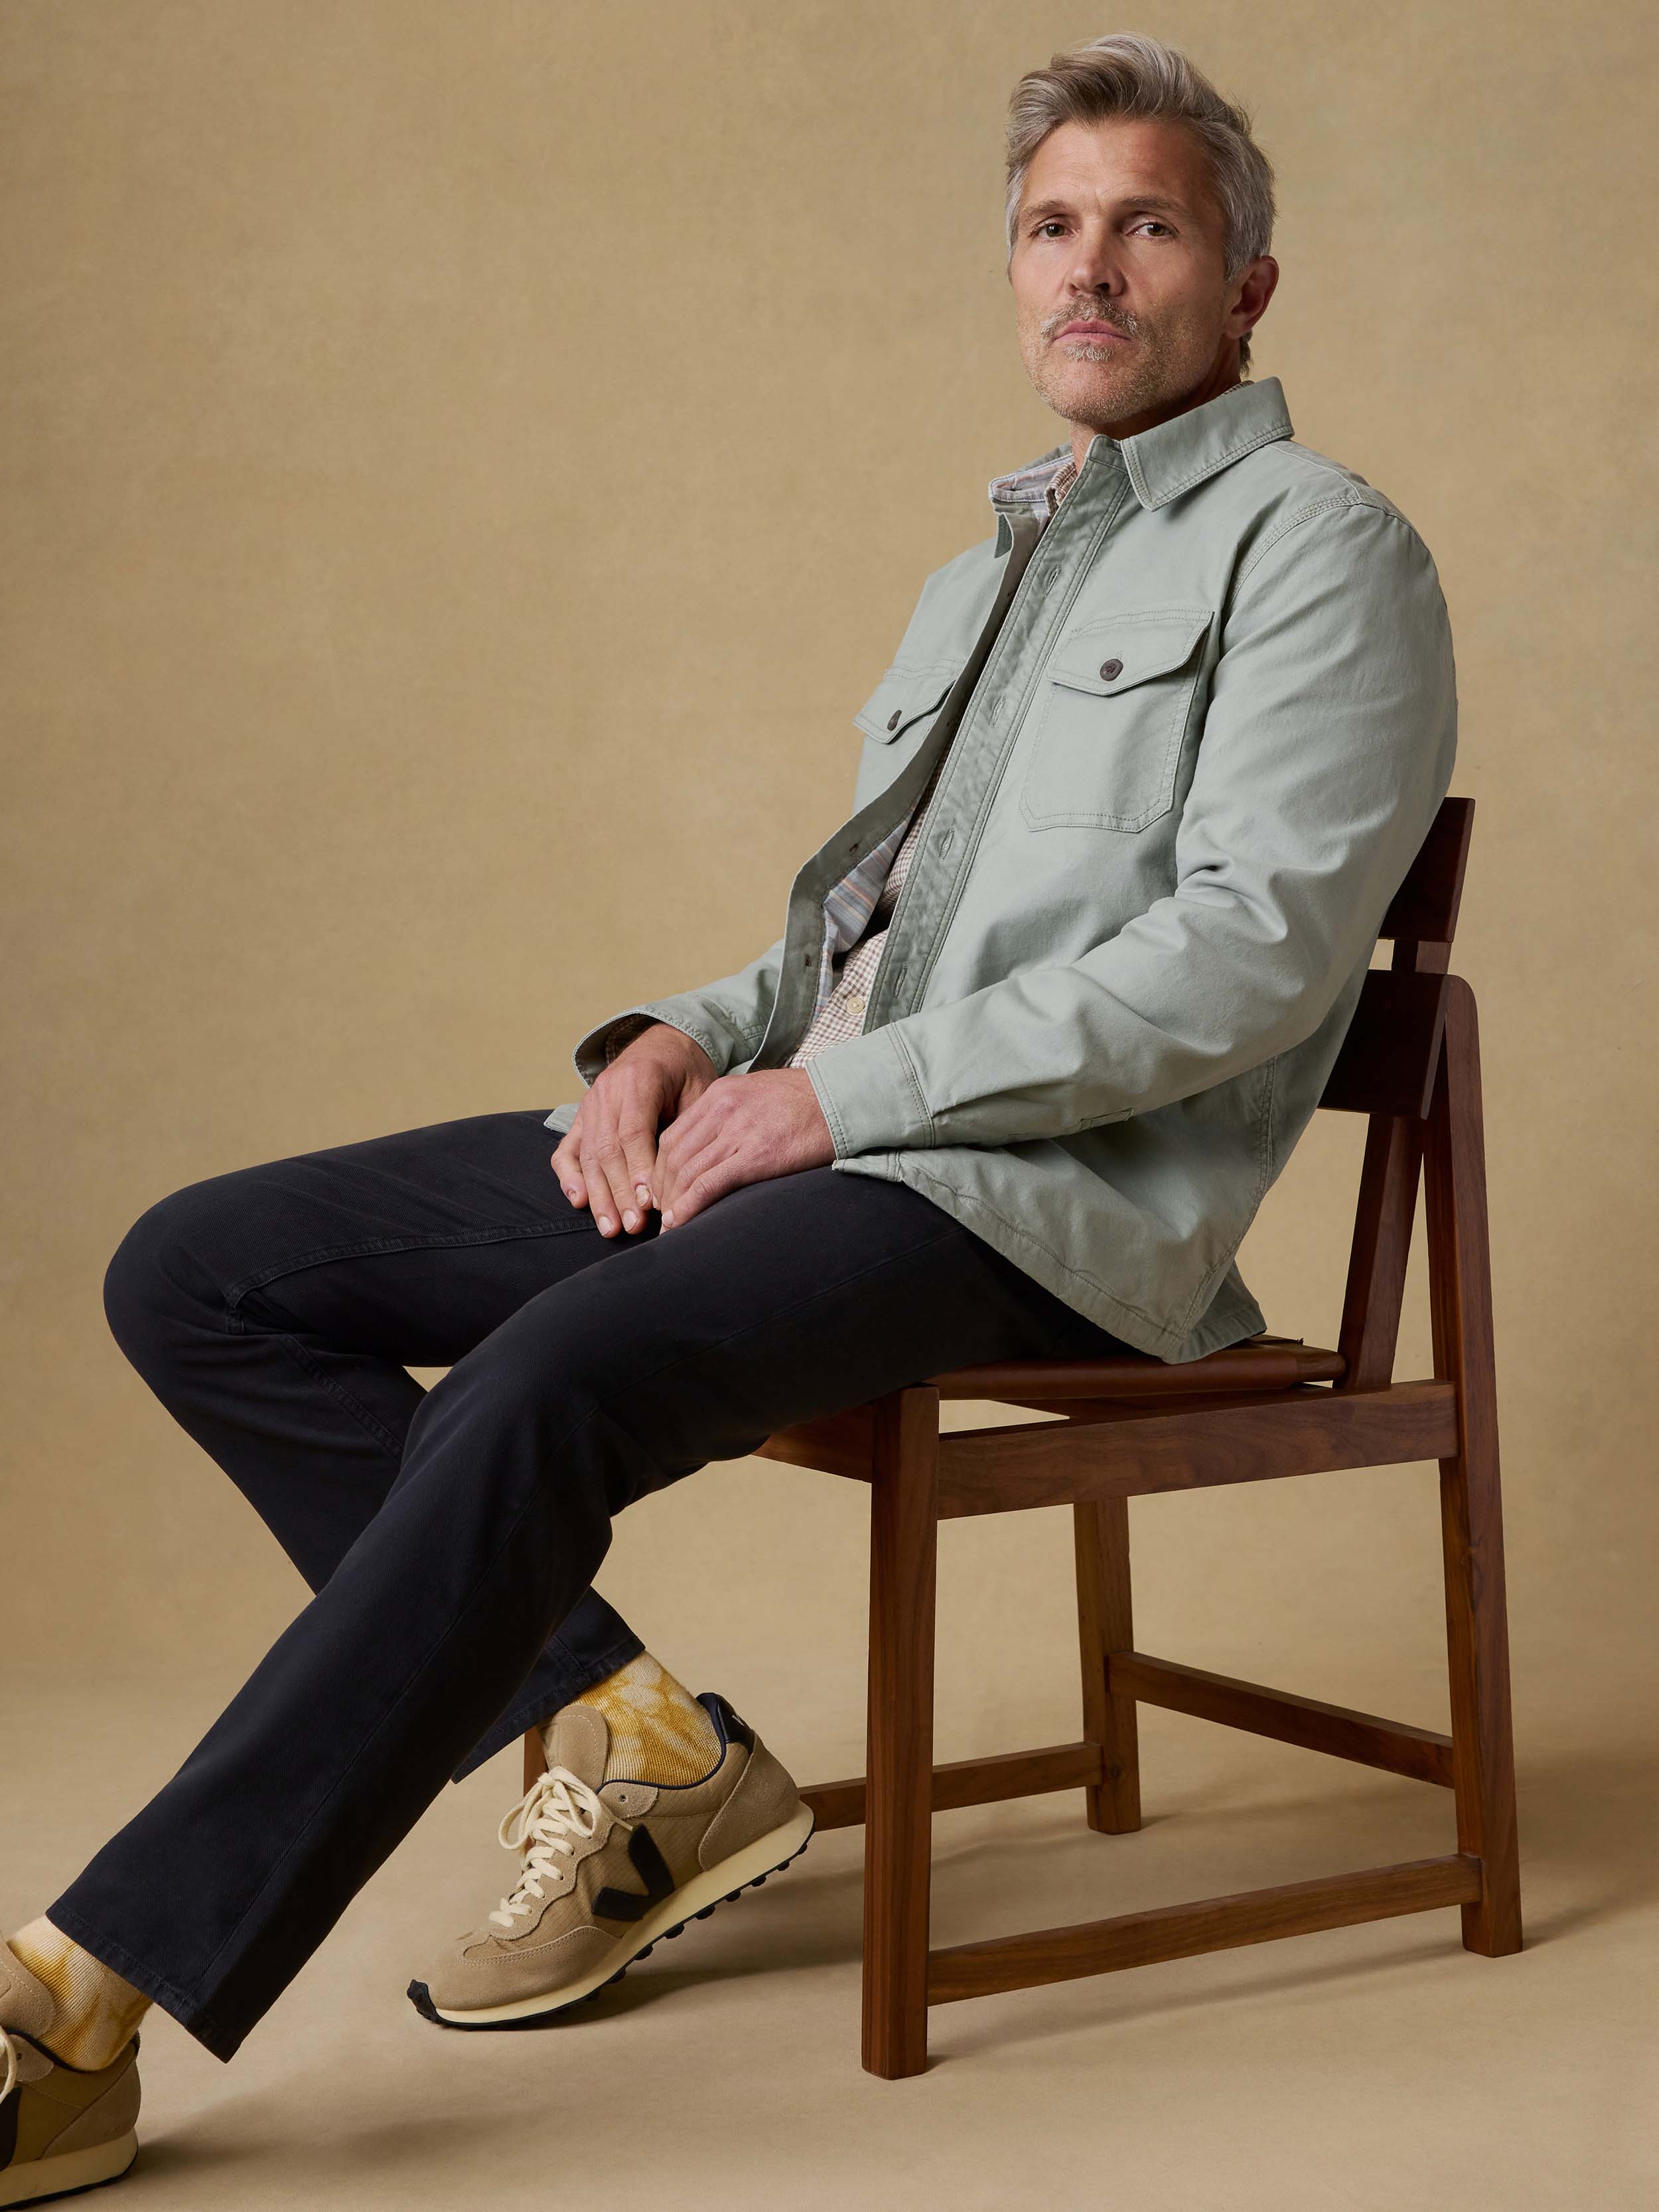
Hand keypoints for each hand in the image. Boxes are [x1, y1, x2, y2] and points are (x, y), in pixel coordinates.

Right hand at [551, 1024, 715, 1236]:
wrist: (664, 1044)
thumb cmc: (688, 1072)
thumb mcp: (700, 1089)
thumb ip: (688, 1126)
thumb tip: (682, 1178)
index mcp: (639, 1080)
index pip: (634, 1133)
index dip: (640, 1170)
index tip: (651, 1203)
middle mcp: (607, 1092)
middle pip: (608, 1150)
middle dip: (620, 1193)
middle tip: (634, 1226)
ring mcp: (590, 1105)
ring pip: (588, 1156)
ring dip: (599, 1196)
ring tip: (612, 1228)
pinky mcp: (581, 1118)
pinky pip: (567, 1150)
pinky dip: (570, 1177)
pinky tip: (579, 1201)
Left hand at [651, 1067, 834, 1229]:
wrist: (842, 1098)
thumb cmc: (805, 1102)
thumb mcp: (757, 1094)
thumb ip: (729, 1113)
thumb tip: (712, 1144)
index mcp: (719, 1094)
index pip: (673, 1136)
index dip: (660, 1169)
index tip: (661, 1191)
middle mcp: (721, 1110)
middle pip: (673, 1155)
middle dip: (661, 1189)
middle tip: (661, 1213)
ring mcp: (737, 1132)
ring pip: (686, 1171)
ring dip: (673, 1201)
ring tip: (669, 1225)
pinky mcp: (756, 1155)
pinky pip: (710, 1184)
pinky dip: (689, 1206)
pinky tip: (681, 1222)